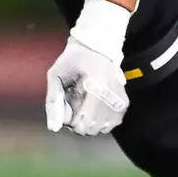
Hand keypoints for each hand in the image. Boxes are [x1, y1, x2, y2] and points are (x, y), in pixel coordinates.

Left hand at [45, 0, 130, 135]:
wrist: (94, 48)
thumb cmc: (72, 60)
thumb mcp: (55, 76)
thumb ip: (53, 102)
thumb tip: (54, 128)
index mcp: (96, 85)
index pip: (85, 121)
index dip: (71, 122)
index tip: (67, 110)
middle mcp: (112, 93)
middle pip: (93, 128)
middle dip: (80, 124)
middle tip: (74, 108)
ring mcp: (120, 98)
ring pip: (104, 128)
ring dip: (91, 124)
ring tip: (85, 107)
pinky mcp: (124, 101)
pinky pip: (113, 123)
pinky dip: (102, 122)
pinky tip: (95, 110)